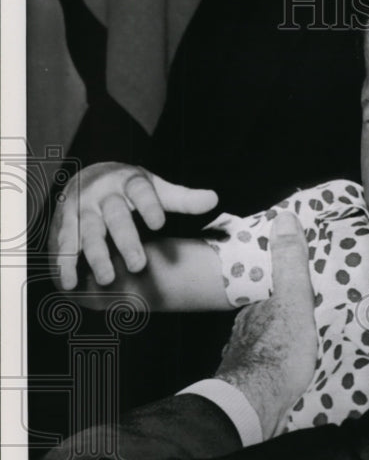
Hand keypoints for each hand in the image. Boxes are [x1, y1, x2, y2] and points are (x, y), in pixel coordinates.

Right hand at [48, 162, 217, 289]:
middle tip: (139, 266)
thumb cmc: (132, 189)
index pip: (141, 192)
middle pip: (115, 217)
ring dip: (97, 256)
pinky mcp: (66, 223)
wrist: (89, 176)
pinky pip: (65, 243)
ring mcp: (82, 208)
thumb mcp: (156, 188)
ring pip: (89, 233)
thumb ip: (182, 198)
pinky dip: (65, 263)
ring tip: (107, 280)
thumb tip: (214, 198)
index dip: (149, 206)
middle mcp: (103, 194)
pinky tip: (70, 283)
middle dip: (126, 241)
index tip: (159, 223)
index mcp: (129, 182)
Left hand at [214, 213, 316, 437]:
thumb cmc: (279, 351)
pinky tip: (292, 377)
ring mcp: (245, 360)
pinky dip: (280, 371)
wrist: (257, 405)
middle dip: (286, 319)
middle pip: (269, 319)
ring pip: (267, 346)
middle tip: (312, 320)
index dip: (287, 289)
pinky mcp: (251, 388)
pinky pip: (268, 373)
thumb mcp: (293, 300)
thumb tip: (284, 217)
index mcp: (257, 309)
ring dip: (283, 346)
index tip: (306, 291)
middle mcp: (246, 332)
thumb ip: (289, 263)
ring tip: (308, 349)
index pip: (272, 291)